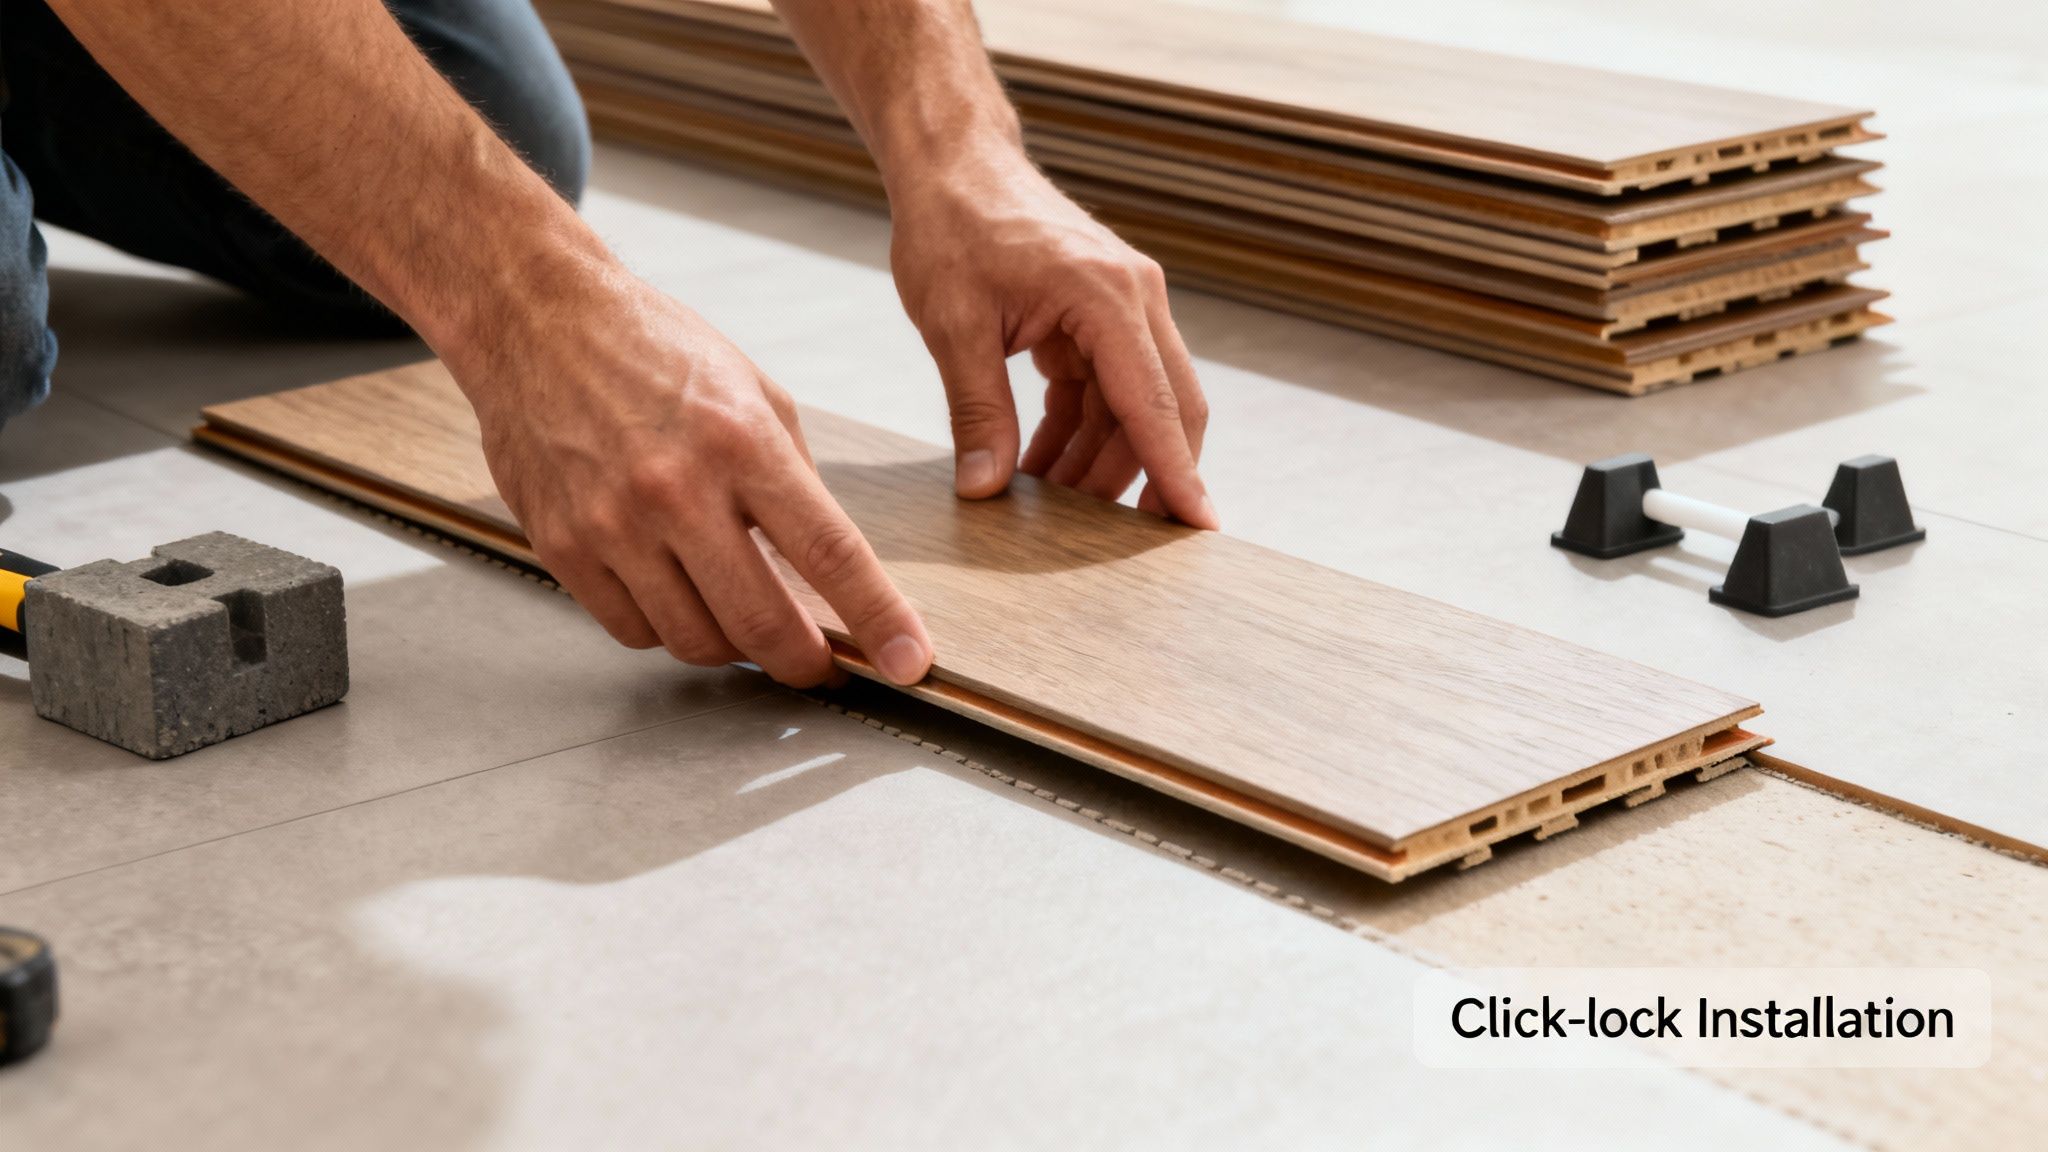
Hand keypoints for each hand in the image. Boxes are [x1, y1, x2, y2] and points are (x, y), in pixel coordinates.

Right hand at [448, 266, 934, 686]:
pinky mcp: (563, 545)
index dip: (877, 619)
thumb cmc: (651, 347)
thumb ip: (793, 480)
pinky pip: (632, 629)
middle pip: (761, 621)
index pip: (829, 553)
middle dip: (805, 662)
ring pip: (694, 640)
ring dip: (733, 647)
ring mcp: (613, 523)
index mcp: (742, 442)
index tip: (908, 662)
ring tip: (742, 616)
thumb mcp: (754, 393)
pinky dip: (667, 629)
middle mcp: (676, 489)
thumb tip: (825, 564)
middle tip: (821, 665)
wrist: (536, 320)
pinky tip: (678, 596)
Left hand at [888, 147, 1218, 527]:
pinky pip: (1104, 391)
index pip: (1155, 405)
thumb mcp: (954, 324)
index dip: (1177, 474)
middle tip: (1122, 547)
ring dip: (1098, 461)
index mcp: (1108, 298)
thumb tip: (984, 490)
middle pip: (1167, 410)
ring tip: (1050, 509)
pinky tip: (1037, 468)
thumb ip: (976, 411)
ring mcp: (1122, 307)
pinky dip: (1077, 433)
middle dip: (1146, 479)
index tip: (1201, 527)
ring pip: (1133, 408)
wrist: (953, 165)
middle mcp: (1134, 300)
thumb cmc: (952, 228)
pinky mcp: (1099, 317)